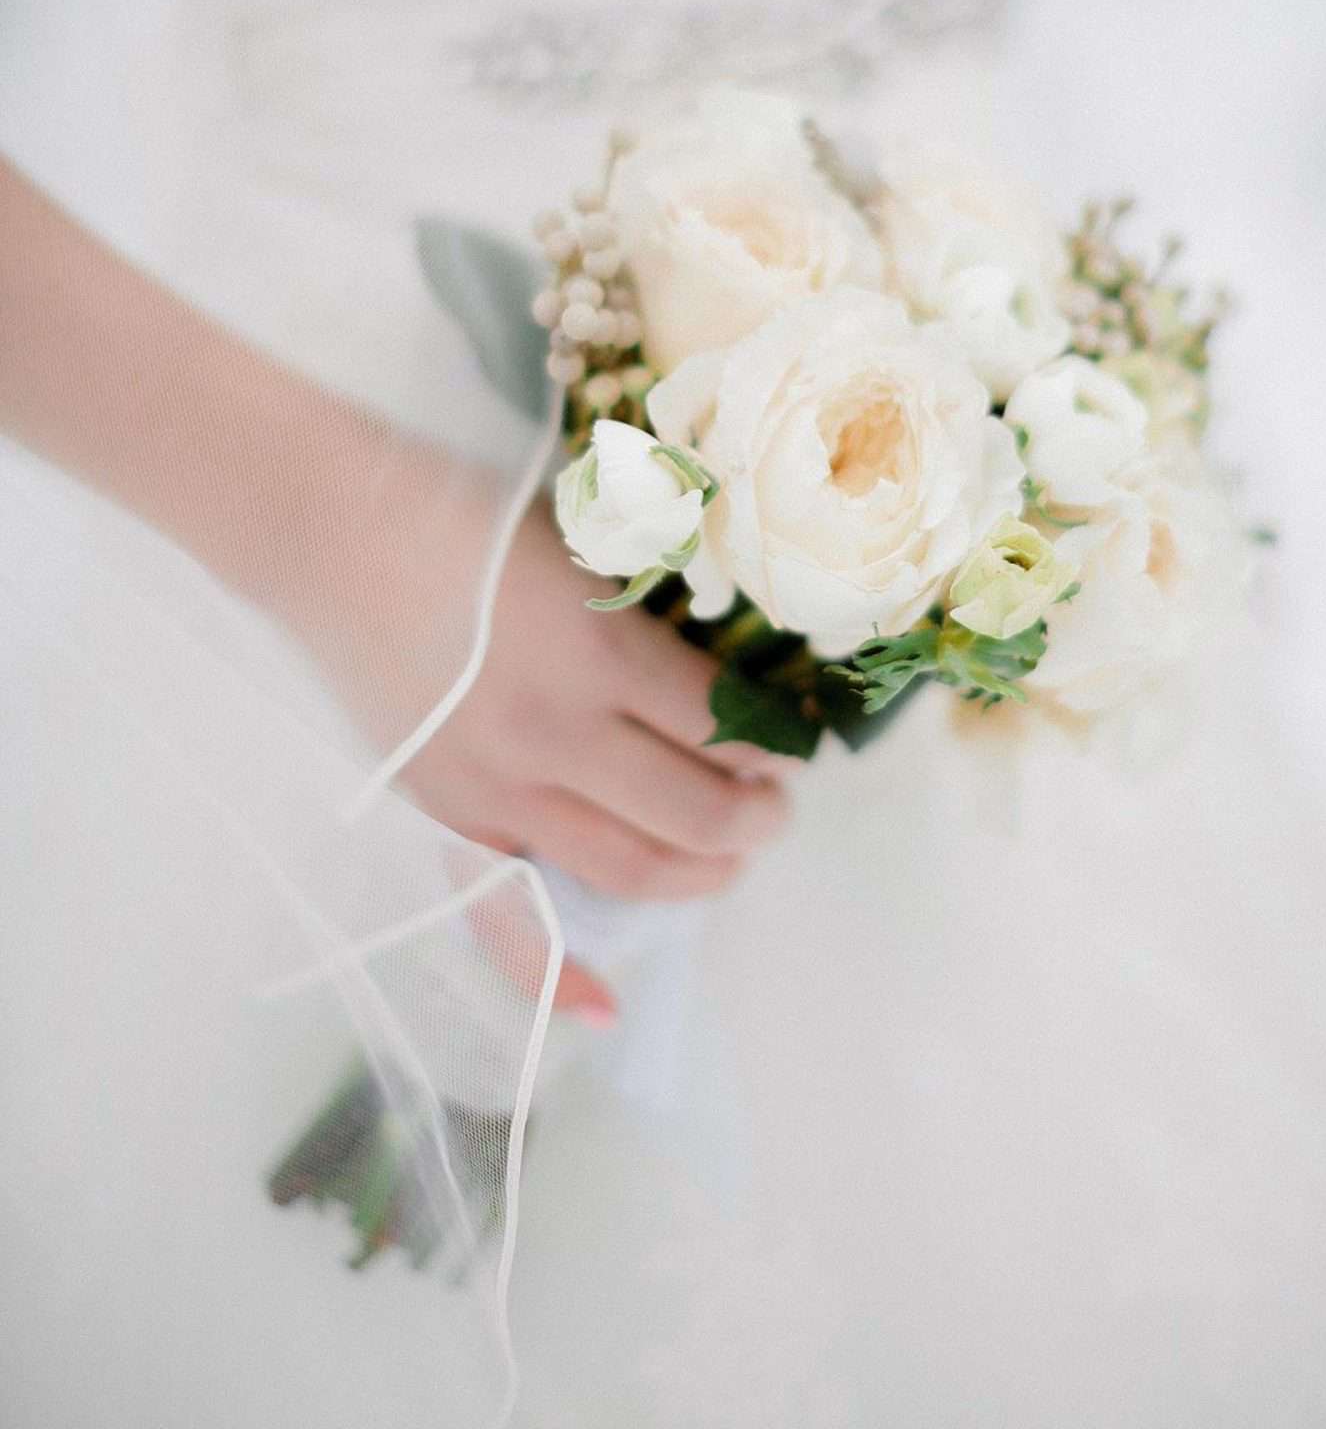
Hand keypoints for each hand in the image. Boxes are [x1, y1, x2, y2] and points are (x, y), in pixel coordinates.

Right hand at [303, 464, 791, 1022]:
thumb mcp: (581, 546)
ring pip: (629, 869)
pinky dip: (558, 972)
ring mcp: (498, 791)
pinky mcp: (448, 819)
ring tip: (729, 855)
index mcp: (601, 656)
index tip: (795, 742)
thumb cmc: (463, 517)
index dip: (776, 743)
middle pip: (695, 811)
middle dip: (757, 816)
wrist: (334, 535)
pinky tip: (608, 1003)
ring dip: (701, 873)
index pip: (724, 727)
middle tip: (776, 804)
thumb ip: (647, 620)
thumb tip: (718, 682)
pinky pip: (508, 918)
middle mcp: (558, 738)